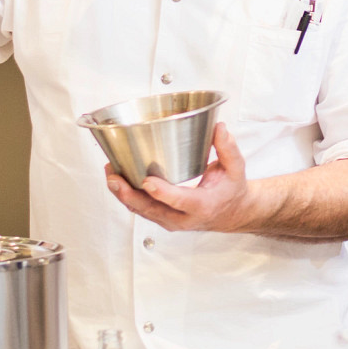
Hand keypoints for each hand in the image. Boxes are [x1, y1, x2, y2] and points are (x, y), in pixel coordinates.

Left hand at [107, 122, 262, 232]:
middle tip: (114, 178)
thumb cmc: (231, 191)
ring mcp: (170, 220)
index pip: (179, 201)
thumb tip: (219, 128)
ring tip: (110, 174)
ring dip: (123, 194)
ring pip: (141, 211)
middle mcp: (183, 218)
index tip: (147, 181)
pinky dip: (127, 196)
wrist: (232, 214)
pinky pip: (141, 210)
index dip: (162, 192)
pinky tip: (117, 180)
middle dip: (129, 195)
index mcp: (203, 205)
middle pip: (151, 210)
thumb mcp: (236, 169)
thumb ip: (228, 148)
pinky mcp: (162, 218)